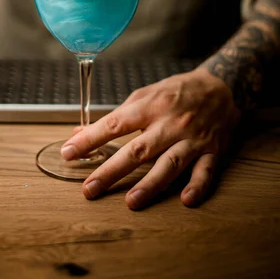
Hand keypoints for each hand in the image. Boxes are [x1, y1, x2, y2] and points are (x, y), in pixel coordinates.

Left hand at [61, 69, 240, 209]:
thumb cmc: (175, 92)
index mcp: (150, 107)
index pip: (115, 124)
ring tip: (130, 202)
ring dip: (150, 184)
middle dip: (112, 170)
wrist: (219, 87)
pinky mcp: (212, 151)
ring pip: (169, 164)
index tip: (69, 153)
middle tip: (89, 189)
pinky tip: (185, 200)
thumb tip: (79, 133)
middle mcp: (169, 123)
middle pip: (138, 150)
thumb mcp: (143, 95)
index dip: (90, 139)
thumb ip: (115, 116)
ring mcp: (192, 139)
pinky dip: (196, 186)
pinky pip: (205, 171)